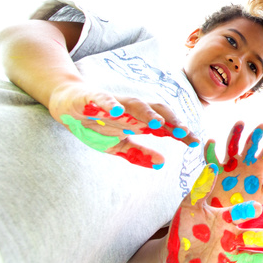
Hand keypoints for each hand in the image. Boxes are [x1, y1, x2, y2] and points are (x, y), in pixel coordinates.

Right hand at [48, 83, 198, 168]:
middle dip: (170, 120)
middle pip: (156, 111)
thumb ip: (139, 153)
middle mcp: (131, 109)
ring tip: (157, 124)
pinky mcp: (94, 98)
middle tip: (184, 132)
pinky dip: (112, 105)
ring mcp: (115, 103)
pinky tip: (118, 111)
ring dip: (146, 113)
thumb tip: (162, 163)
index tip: (195, 142)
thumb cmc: (97, 124)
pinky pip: (104, 100)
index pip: (164, 125)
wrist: (67, 104)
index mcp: (139, 120)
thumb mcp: (118, 145)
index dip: (179, 132)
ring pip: (134, 105)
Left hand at [165, 164, 262, 262]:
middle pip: (252, 238)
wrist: (174, 250)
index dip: (246, 211)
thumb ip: (200, 187)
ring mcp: (225, 259)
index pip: (238, 214)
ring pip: (249, 260)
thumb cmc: (185, 224)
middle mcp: (231, 239)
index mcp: (225, 220)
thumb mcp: (189, 204)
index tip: (256, 207)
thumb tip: (210, 166)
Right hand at [204, 122, 262, 207]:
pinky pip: (211, 157)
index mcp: (257, 168)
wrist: (227, 215)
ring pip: (232, 145)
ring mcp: (229, 164)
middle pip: (250, 145)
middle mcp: (244, 163)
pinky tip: (211, 140)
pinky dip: (210, 149)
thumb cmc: (248, 205)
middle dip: (256, 135)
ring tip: (241, 122)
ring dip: (236, 134)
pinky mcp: (215, 169)